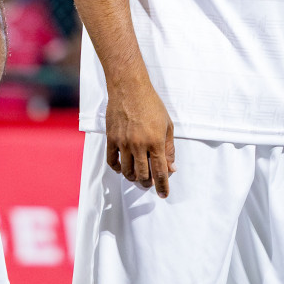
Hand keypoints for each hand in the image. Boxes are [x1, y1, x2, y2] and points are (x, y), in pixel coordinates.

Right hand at [104, 76, 174, 196]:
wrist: (129, 88)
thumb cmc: (151, 105)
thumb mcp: (167, 125)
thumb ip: (169, 148)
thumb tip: (171, 168)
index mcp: (155, 142)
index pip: (160, 172)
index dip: (163, 186)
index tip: (164, 194)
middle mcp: (139, 145)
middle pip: (142, 175)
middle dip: (147, 183)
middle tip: (149, 183)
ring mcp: (123, 142)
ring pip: (127, 171)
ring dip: (133, 177)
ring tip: (137, 176)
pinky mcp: (111, 138)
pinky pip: (112, 161)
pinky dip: (117, 168)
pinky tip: (122, 167)